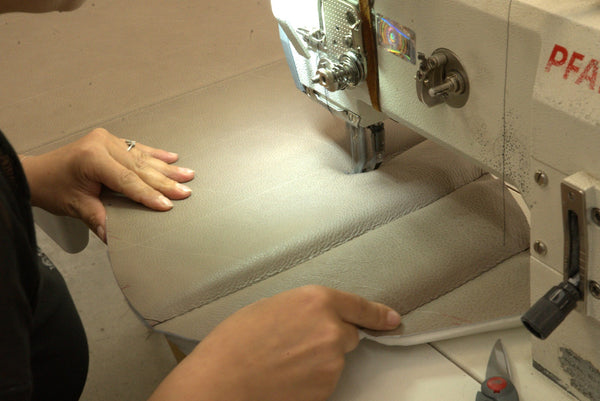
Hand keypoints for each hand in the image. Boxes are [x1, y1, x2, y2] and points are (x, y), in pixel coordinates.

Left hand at [21, 128, 193, 241]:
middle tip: (185, 191)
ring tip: (187, 175)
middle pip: (140, 167)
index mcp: (92, 158)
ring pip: (142, 158)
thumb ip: (99, 219)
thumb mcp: (76, 206)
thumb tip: (116, 238)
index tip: (167, 205)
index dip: (148, 194)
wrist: (37, 173)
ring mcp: (107, 140)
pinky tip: (172, 157)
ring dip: (166, 168)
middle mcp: (101, 144)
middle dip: (165, 181)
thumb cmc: (53, 187)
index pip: (127, 180)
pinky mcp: (110, 140)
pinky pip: (138, 148)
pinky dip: (156, 155)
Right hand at [149, 285, 401, 400]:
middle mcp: (331, 329)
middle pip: (347, 334)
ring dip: (317, 360)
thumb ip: (301, 308)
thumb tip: (312, 317)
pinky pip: (325, 380)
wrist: (221, 383)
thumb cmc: (234, 344)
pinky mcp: (326, 389)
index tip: (392, 320)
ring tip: (282, 361)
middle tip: (296, 343)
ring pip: (334, 359)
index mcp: (316, 300)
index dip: (379, 314)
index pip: (359, 306)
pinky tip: (285, 376)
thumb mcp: (269, 307)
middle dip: (329, 337)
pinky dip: (311, 379)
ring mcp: (331, 362)